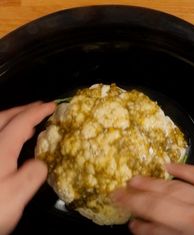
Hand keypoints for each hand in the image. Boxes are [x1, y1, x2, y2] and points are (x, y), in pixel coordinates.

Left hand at [0, 102, 54, 234]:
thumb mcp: (14, 198)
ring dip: (16, 118)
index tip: (52, 106)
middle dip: (24, 109)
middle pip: (5, 117)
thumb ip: (31, 176)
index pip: (21, 123)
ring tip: (31, 119)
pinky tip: (15, 139)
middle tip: (40, 106)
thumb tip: (41, 163)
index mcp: (0, 150)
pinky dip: (9, 131)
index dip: (38, 112)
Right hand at [112, 164, 193, 234]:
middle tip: (117, 191)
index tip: (127, 221)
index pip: (162, 225)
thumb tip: (152, 229)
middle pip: (163, 202)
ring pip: (176, 186)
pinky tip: (168, 165)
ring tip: (134, 179)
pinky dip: (183, 170)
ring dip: (153, 183)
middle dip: (138, 198)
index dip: (142, 224)